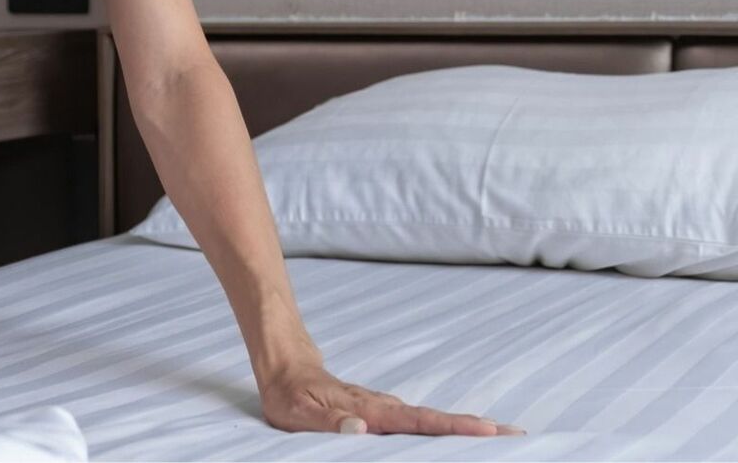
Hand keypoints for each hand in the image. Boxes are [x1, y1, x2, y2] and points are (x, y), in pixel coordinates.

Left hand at [258, 361, 526, 435]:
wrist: (285, 368)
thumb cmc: (291, 395)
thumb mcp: (301, 413)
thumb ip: (331, 422)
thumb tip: (361, 430)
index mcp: (370, 411)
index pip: (419, 422)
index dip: (453, 427)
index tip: (488, 430)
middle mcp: (384, 409)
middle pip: (437, 420)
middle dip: (476, 428)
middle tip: (518, 434)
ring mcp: (385, 409)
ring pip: (430, 420)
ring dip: (464, 428)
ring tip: (500, 435)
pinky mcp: (381, 412)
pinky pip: (417, 422)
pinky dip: (442, 427)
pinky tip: (456, 434)